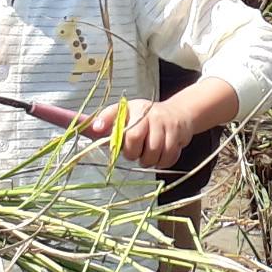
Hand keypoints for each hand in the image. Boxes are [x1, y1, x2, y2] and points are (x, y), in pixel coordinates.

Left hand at [84, 99, 199, 169]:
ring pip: (152, 151)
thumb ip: (109, 121)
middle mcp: (148, 113)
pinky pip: (167, 156)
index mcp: (132, 108)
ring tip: (147, 156)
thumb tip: (91, 127)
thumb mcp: (127, 114)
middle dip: (132, 152)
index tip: (100, 133)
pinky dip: (162, 162)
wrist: (180, 113)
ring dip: (148, 160)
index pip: (115, 114)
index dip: (106, 123)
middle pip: (133, 138)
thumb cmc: (148, 118)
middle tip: (135, 153)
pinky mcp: (178, 134)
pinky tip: (160, 157)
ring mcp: (164, 123)